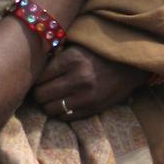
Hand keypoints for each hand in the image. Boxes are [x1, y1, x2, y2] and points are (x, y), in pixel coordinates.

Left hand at [32, 46, 146, 119]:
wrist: (130, 64)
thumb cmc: (99, 52)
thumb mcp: (77, 45)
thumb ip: (57, 54)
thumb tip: (33, 63)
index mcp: (71, 59)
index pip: (39, 76)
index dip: (35, 78)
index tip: (36, 77)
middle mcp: (77, 79)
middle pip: (41, 95)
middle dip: (38, 92)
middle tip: (41, 88)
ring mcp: (86, 97)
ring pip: (50, 109)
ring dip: (47, 104)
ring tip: (51, 97)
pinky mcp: (93, 109)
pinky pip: (66, 117)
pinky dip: (60, 112)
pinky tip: (63, 103)